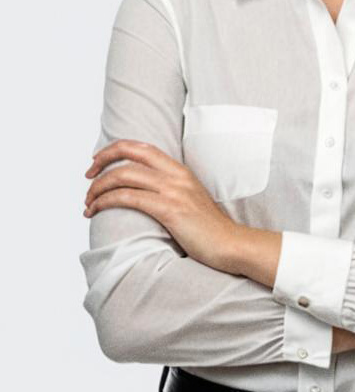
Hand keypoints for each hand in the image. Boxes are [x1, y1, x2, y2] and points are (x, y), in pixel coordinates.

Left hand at [83, 139, 239, 271]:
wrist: (230, 244)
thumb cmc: (208, 228)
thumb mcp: (189, 199)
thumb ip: (169, 189)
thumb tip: (142, 191)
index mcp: (180, 170)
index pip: (142, 147)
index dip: (115, 149)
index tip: (98, 161)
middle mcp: (175, 175)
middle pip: (129, 155)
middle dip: (102, 162)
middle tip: (87, 177)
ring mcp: (173, 191)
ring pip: (124, 176)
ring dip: (98, 188)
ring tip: (88, 203)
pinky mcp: (169, 210)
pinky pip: (128, 198)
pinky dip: (106, 202)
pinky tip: (96, 211)